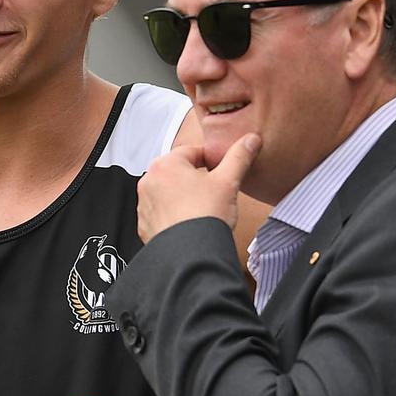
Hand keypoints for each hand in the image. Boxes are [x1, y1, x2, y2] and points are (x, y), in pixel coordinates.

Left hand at [137, 133, 261, 243]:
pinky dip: (174, 215)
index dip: (211, 160)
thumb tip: (250, 141)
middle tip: (214, 191)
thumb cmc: (205, 216)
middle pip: (179, 172)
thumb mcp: (228, 181)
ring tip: (203, 208)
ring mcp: (144, 205)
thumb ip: (239, 157)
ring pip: (169, 192)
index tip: (221, 171)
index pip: (192, 152)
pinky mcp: (145, 225)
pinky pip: (162, 213)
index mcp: (166, 164)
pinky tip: (190, 222)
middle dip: (196, 179)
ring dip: (184, 196)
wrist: (192, 255)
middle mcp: (149, 181)